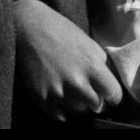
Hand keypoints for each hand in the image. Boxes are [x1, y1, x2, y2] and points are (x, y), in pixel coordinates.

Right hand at [14, 0, 123, 121]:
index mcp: (91, 64)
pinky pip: (59, 116)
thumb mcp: (85, 40)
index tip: (108, 94)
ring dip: (77, 103)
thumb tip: (109, 82)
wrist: (25, 24)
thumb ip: (100, 62)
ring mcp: (57, 90)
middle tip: (87, 90)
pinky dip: (61, 108)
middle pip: (96, 106)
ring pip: (78, 111)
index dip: (112, 94)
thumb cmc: (57, 29)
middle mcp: (76, 80)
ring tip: (70, 88)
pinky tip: (59, 94)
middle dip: (95, 99)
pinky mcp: (40, 96)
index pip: (114, 94)